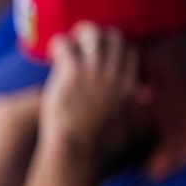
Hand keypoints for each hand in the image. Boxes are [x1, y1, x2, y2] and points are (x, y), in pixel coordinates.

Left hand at [40, 22, 142, 149]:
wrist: (79, 151)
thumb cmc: (98, 148)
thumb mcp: (127, 128)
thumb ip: (132, 112)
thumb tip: (136, 104)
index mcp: (129, 86)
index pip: (131, 53)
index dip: (115, 49)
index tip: (101, 54)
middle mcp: (115, 74)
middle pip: (114, 38)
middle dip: (99, 37)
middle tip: (82, 44)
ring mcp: (95, 71)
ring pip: (92, 34)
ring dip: (78, 35)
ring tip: (66, 45)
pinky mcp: (72, 72)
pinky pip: (65, 44)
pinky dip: (57, 45)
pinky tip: (50, 53)